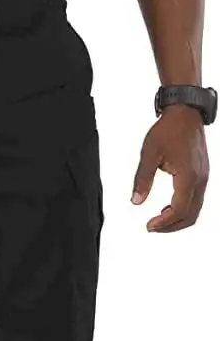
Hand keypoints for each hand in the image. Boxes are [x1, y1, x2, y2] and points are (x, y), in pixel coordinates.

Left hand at [131, 104, 208, 231]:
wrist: (185, 113)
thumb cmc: (168, 129)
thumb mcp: (149, 153)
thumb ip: (142, 178)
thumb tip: (135, 201)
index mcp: (188, 177)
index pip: (179, 210)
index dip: (164, 223)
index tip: (149, 226)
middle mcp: (200, 180)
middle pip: (190, 216)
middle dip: (171, 226)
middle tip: (152, 227)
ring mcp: (204, 178)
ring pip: (196, 210)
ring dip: (178, 219)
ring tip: (159, 219)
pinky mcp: (203, 175)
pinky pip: (197, 199)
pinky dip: (184, 209)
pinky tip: (169, 206)